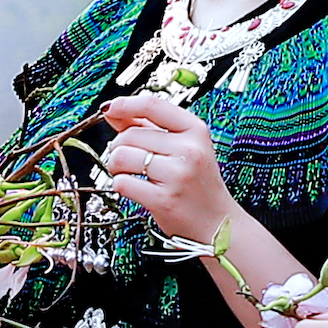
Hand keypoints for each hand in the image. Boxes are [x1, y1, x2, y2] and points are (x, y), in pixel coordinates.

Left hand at [100, 93, 235, 245]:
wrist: (217, 223)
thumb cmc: (198, 185)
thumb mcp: (184, 148)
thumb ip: (150, 127)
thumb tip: (115, 111)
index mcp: (195, 131)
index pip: (153, 106)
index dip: (125, 104)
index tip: (110, 108)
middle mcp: (189, 150)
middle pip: (130, 134)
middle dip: (117, 146)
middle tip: (125, 158)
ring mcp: (177, 175)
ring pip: (121, 156)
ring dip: (115, 166)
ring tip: (126, 172)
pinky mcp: (164, 199)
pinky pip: (122, 182)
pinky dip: (120, 185)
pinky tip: (133, 188)